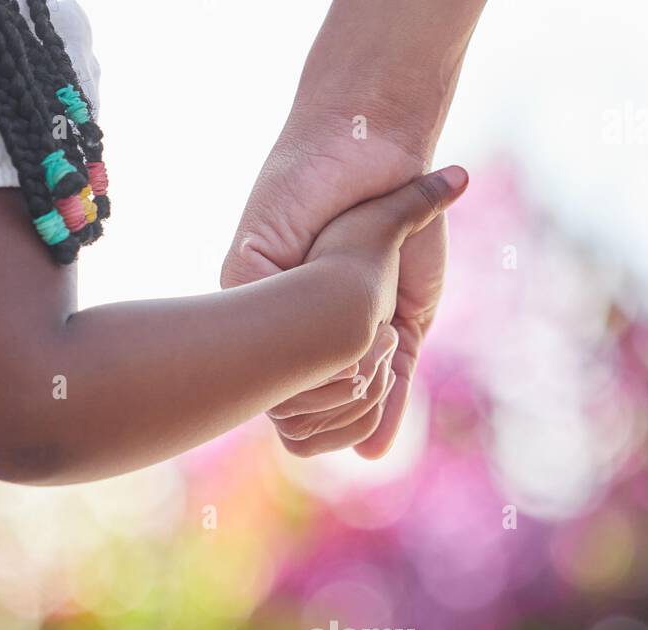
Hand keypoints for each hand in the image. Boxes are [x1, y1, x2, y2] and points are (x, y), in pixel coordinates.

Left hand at [222, 124, 461, 457]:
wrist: (385, 154)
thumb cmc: (401, 230)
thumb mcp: (406, 324)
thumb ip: (391, 388)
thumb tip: (371, 457)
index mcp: (309, 347)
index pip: (314, 421)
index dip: (357, 410)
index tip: (390, 352)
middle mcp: (272, 330)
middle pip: (291, 416)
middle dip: (349, 386)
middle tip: (380, 331)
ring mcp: (252, 302)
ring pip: (277, 386)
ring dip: (339, 359)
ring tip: (368, 309)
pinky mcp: (241, 269)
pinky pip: (269, 337)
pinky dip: (320, 330)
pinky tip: (344, 295)